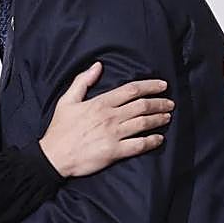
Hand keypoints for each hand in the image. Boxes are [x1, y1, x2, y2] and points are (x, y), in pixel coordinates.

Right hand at [39, 62, 171, 176]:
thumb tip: (97, 66)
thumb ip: (83, 81)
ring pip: (143, 123)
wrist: (53, 156)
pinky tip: (159, 139)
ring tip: (167, 117)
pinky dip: (152, 141)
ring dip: (158, 119)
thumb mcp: (67, 100)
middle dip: (159, 103)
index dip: (150, 86)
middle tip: (170, 103)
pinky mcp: (114, 152)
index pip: (131, 90)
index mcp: (100, 103)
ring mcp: (113, 135)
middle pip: (142, 106)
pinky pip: (139, 145)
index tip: (162, 86)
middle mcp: (110, 117)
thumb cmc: (60, 129)